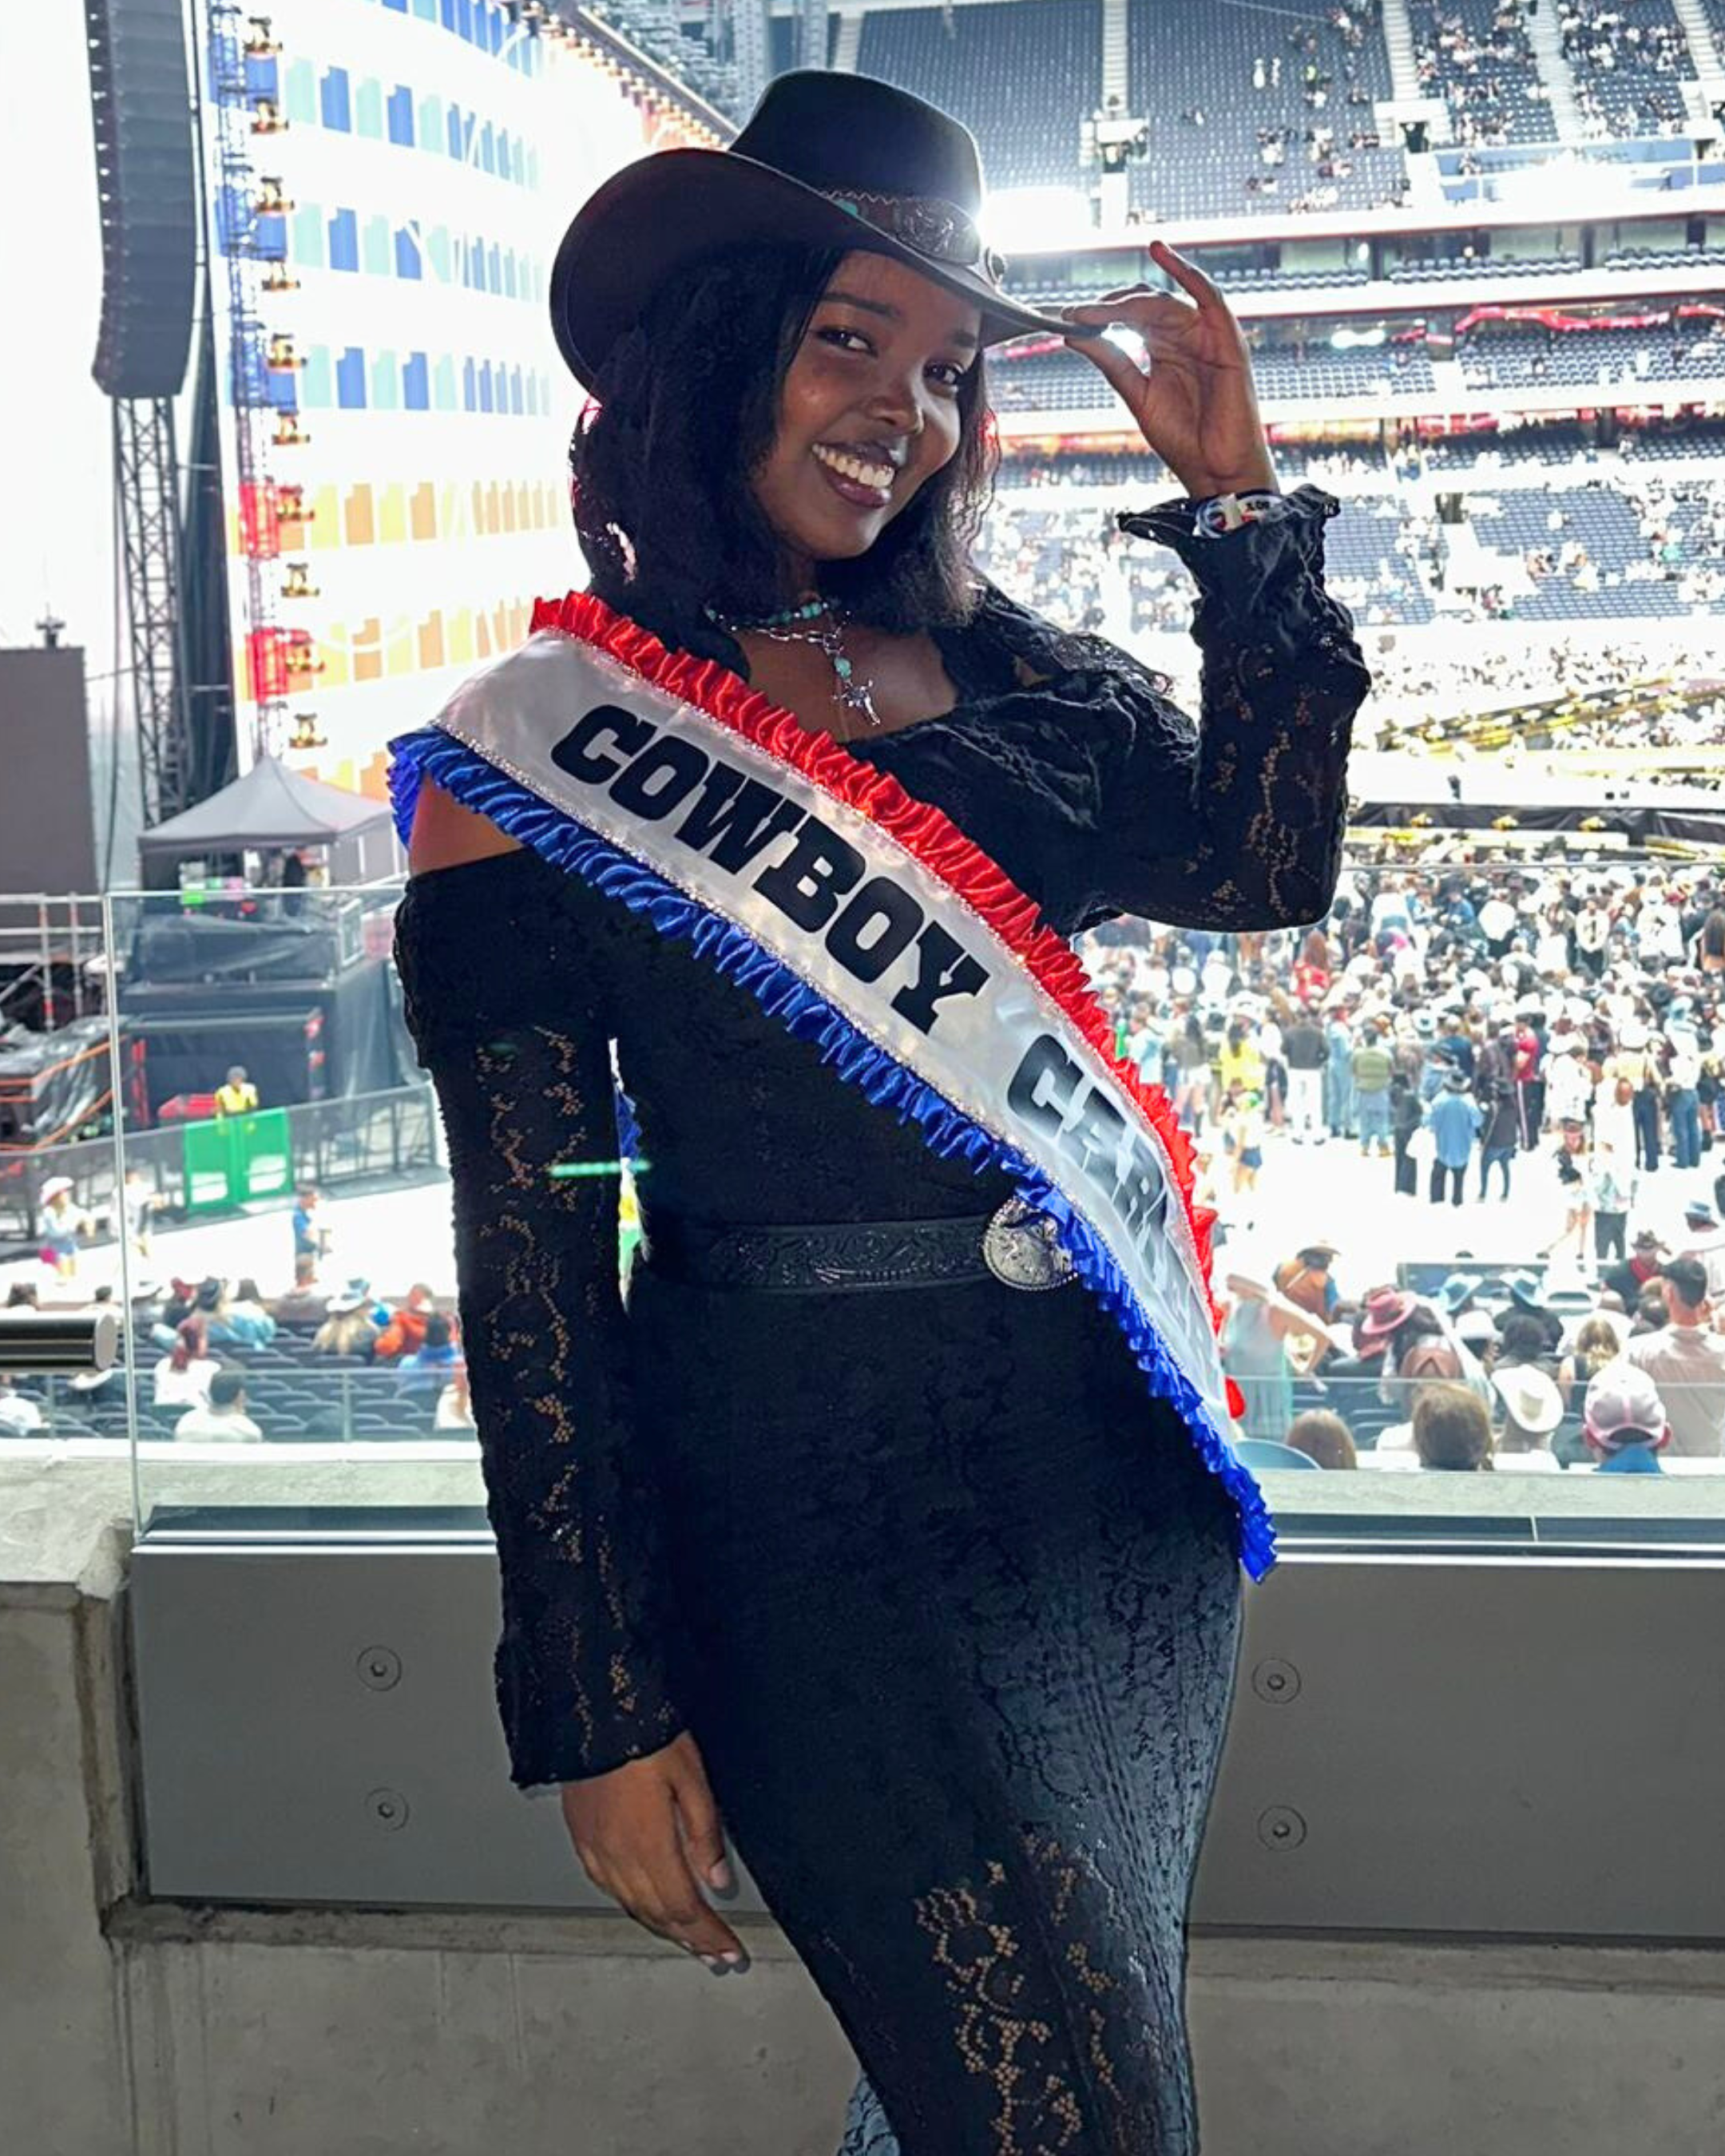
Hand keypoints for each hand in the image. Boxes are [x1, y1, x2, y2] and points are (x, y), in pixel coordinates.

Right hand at [560, 1729, 747, 1970]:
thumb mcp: (692, 1780)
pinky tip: (643, 1905)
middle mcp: (618, 1856)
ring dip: (662, 1928)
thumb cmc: (646, 1736)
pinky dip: (632, 1905)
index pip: (684, 1909)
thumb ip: (704, 1835)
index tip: (730, 1950)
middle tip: (715, 1954)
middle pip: (658, 1915)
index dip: (710, 1935)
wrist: (597, 1710)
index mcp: (649, 1845)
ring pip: (632, 1906)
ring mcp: (595, 1850)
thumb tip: (717, 1882)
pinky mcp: (581, 1838)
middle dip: (691, 1939)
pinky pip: (608, 1887)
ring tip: (687, 1939)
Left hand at [1057, 240, 1276, 500]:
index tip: (1067, 318)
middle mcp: (1185, 337)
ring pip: (1165, 302)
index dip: (1099, 314)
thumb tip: (1075, 335)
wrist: (1216, 470)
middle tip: (1076, 313)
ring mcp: (1206, 336)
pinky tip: (1160, 253)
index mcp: (1164, 349)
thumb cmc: (1184, 440)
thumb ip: (1112, 363)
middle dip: (1108, 306)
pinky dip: (1187, 272)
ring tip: (1098, 308)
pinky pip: (1208, 296)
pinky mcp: (1226, 340)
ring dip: (1130, 300)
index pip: (1130, 318)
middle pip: (1144, 305)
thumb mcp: (1138, 396)